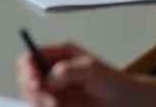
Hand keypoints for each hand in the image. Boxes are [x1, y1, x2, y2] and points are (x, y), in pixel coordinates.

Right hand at [17, 42, 155, 106]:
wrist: (129, 104)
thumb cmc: (114, 82)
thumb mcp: (91, 69)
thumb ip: (67, 70)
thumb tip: (47, 80)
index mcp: (58, 55)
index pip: (30, 57)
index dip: (27, 68)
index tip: (36, 83)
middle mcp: (52, 71)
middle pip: (26, 77)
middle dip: (31, 89)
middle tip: (48, 101)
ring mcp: (54, 90)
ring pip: (31, 95)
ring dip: (38, 101)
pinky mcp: (59, 105)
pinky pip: (42, 106)